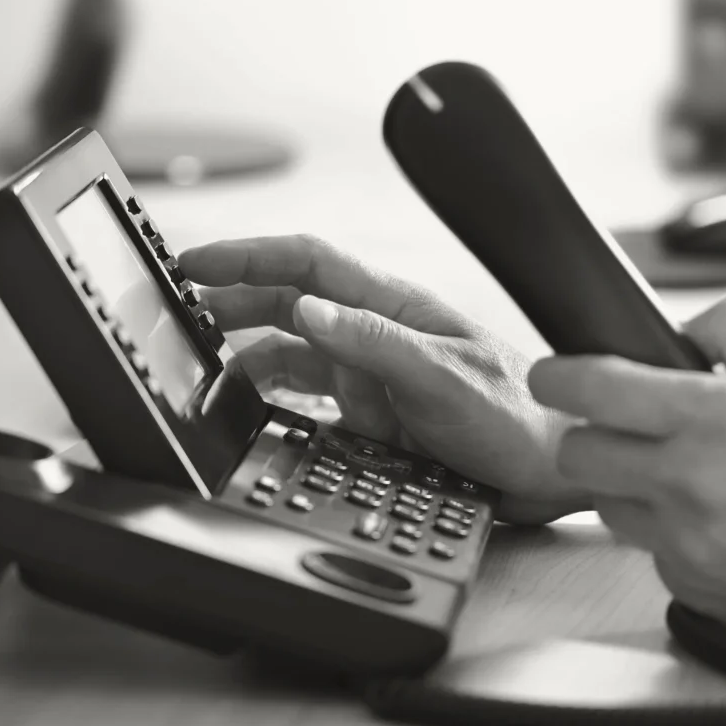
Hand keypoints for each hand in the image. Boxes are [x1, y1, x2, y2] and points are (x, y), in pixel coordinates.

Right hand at [179, 235, 589, 524]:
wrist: (546, 471)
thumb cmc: (514, 414)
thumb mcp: (444, 375)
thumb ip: (375, 342)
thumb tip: (306, 307)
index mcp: (395, 308)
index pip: (311, 263)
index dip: (251, 254)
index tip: (197, 260)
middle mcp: (377, 335)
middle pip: (289, 301)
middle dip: (233, 298)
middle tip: (180, 309)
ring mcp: (372, 376)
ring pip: (291, 350)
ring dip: (245, 350)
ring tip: (201, 360)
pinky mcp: (372, 417)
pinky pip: (307, 398)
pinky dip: (272, 397)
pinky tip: (247, 404)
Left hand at [528, 295, 725, 657]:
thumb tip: (677, 329)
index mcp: (709, 418)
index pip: (593, 389)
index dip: (556, 376)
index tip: (549, 374)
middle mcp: (685, 481)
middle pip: (576, 454)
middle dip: (586, 436)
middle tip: (617, 431)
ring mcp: (682, 541)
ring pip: (604, 504)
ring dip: (622, 486)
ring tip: (672, 479)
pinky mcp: (687, 586)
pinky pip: (644, 550)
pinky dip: (661, 533)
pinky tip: (706, 524)